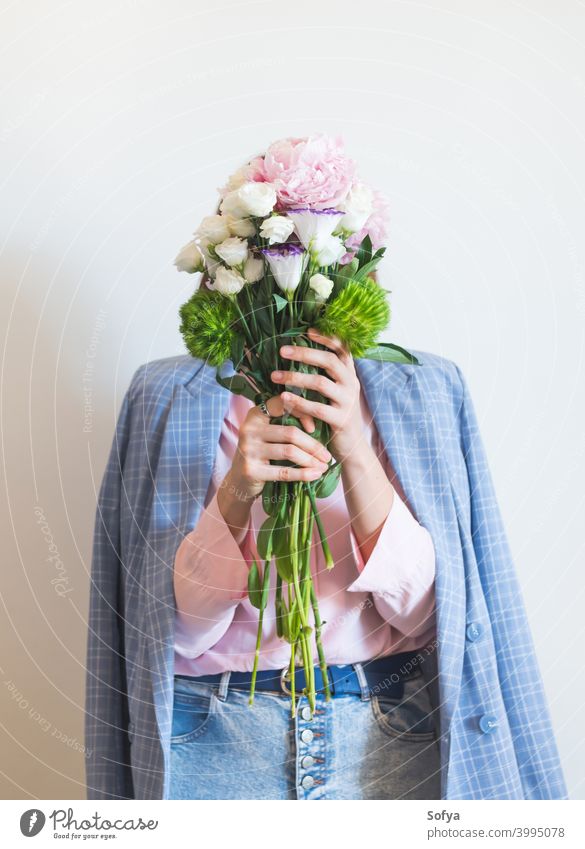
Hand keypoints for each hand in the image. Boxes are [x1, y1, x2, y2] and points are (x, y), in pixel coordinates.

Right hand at [226, 391, 332, 502]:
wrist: (239, 482)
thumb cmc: (261, 455)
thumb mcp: (268, 435)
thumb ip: (285, 424)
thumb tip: (318, 419)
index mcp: (255, 415)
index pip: (283, 405)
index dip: (303, 413)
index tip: (315, 428)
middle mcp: (249, 429)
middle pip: (290, 433)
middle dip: (313, 445)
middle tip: (327, 455)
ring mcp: (248, 449)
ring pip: (289, 451)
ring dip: (311, 460)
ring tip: (323, 466)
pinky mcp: (251, 470)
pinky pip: (284, 471)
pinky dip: (303, 474)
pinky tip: (315, 475)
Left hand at [271, 327, 363, 462]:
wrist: (351, 447)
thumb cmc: (335, 415)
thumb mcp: (335, 392)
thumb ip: (323, 375)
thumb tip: (297, 354)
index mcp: (349, 374)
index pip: (343, 349)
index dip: (327, 337)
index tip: (307, 330)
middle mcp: (351, 384)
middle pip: (330, 361)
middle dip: (304, 353)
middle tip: (282, 351)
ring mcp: (348, 402)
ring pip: (321, 383)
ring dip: (295, 377)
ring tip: (274, 376)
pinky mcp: (341, 420)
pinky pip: (317, 408)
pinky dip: (298, 401)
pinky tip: (283, 397)